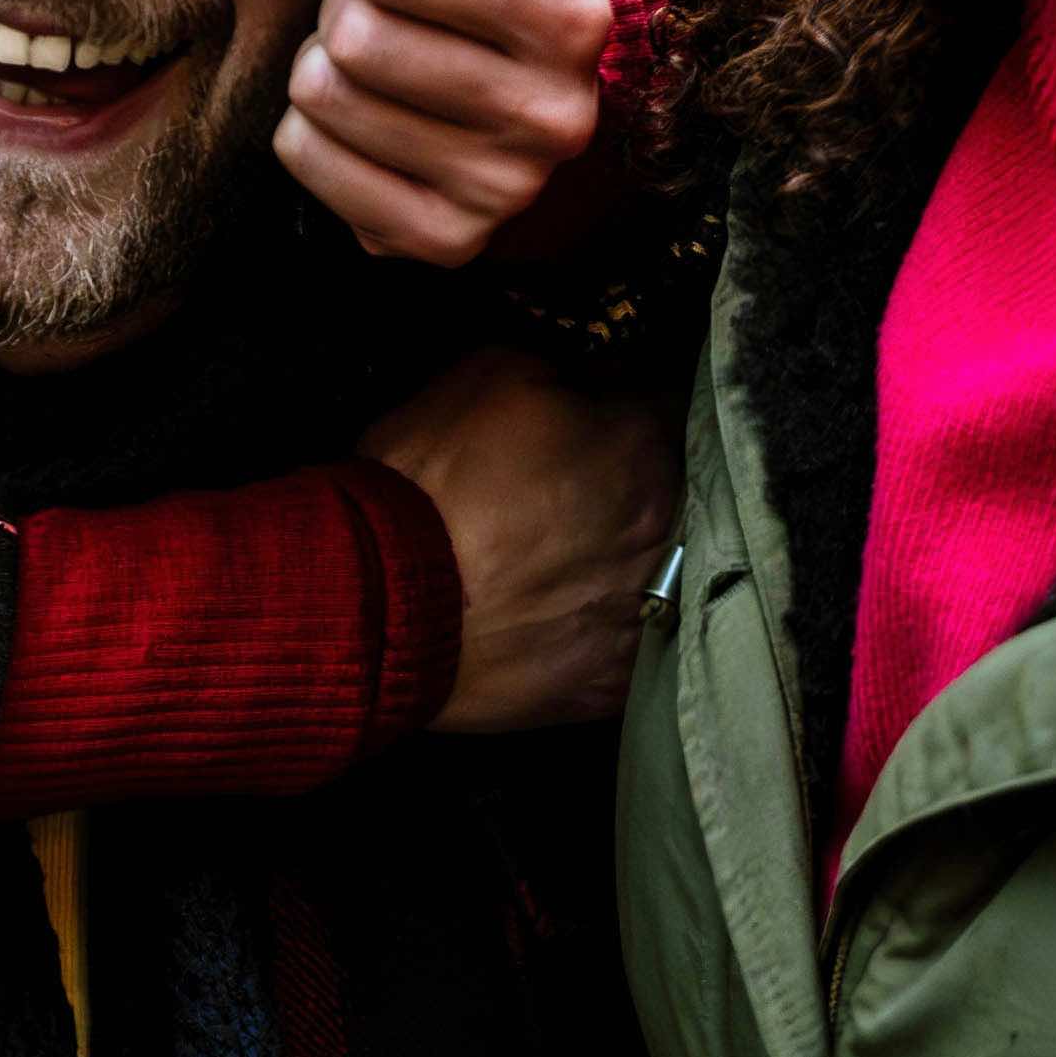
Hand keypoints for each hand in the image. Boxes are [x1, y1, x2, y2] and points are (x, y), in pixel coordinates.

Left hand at [275, 0, 616, 267]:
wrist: (509, 64)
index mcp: (570, 10)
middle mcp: (556, 115)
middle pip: (355, 39)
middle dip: (344, 7)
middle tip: (382, 12)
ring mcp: (506, 191)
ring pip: (322, 100)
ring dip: (322, 63)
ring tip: (377, 59)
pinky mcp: (446, 242)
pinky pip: (306, 161)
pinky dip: (310, 128)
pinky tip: (366, 114)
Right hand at [360, 349, 670, 732]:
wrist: (378, 606)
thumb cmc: (429, 481)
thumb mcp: (490, 373)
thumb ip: (566, 370)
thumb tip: (593, 381)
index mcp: (643, 447)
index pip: (669, 407)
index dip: (627, 408)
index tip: (595, 417)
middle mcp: (667, 533)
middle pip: (676, 496)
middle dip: (636, 489)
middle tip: (575, 492)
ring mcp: (648, 616)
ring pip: (662, 576)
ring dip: (628, 563)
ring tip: (565, 563)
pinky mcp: (616, 686)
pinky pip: (631, 646)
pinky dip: (605, 630)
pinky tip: (561, 621)